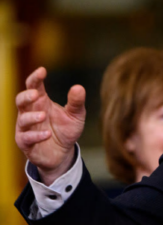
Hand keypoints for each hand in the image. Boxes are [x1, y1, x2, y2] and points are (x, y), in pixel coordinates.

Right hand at [15, 67, 85, 185]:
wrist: (62, 153)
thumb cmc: (66, 130)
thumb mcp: (76, 115)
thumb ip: (76, 102)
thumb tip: (79, 87)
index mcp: (41, 102)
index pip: (34, 86)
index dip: (35, 78)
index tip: (42, 70)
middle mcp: (30, 113)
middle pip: (21, 100)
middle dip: (26, 96)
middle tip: (36, 94)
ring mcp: (26, 128)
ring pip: (22, 119)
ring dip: (31, 117)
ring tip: (43, 116)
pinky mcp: (26, 143)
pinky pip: (26, 138)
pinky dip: (36, 136)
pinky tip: (47, 134)